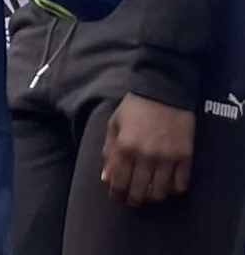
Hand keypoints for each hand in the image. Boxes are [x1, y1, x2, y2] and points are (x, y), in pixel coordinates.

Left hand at [102, 92, 195, 206]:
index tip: (116, 196)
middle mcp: (146, 156)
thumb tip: (106, 177)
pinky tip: (167, 185)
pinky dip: (172, 190)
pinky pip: (180, 185)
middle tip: (132, 199)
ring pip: (160, 193)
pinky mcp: (185, 157)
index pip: (119, 183)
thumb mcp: (114, 125)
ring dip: (152, 196)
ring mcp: (167, 158)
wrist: (163, 90)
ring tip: (149, 192)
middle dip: (133, 200)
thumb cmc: (135, 107)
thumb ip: (109, 152)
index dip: (116, 194)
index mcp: (125, 147)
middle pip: (139, 192)